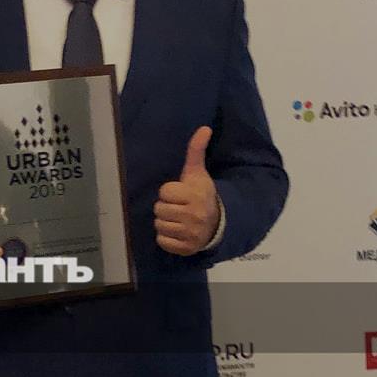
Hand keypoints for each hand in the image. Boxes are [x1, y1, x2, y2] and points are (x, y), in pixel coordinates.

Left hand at [154, 126, 219, 255]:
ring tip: (178, 219)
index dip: (169, 192)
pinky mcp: (186, 248)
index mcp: (195, 195)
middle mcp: (194, 215)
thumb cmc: (201, 194)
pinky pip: (162, 241)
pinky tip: (178, 231)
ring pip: (159, 225)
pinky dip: (167, 238)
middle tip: (178, 207)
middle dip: (166, 207)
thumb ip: (196, 150)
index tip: (180, 193)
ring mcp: (191, 233)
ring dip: (165, 222)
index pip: (164, 192)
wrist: (218, 223)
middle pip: (159, 209)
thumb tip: (204, 127)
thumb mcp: (198, 173)